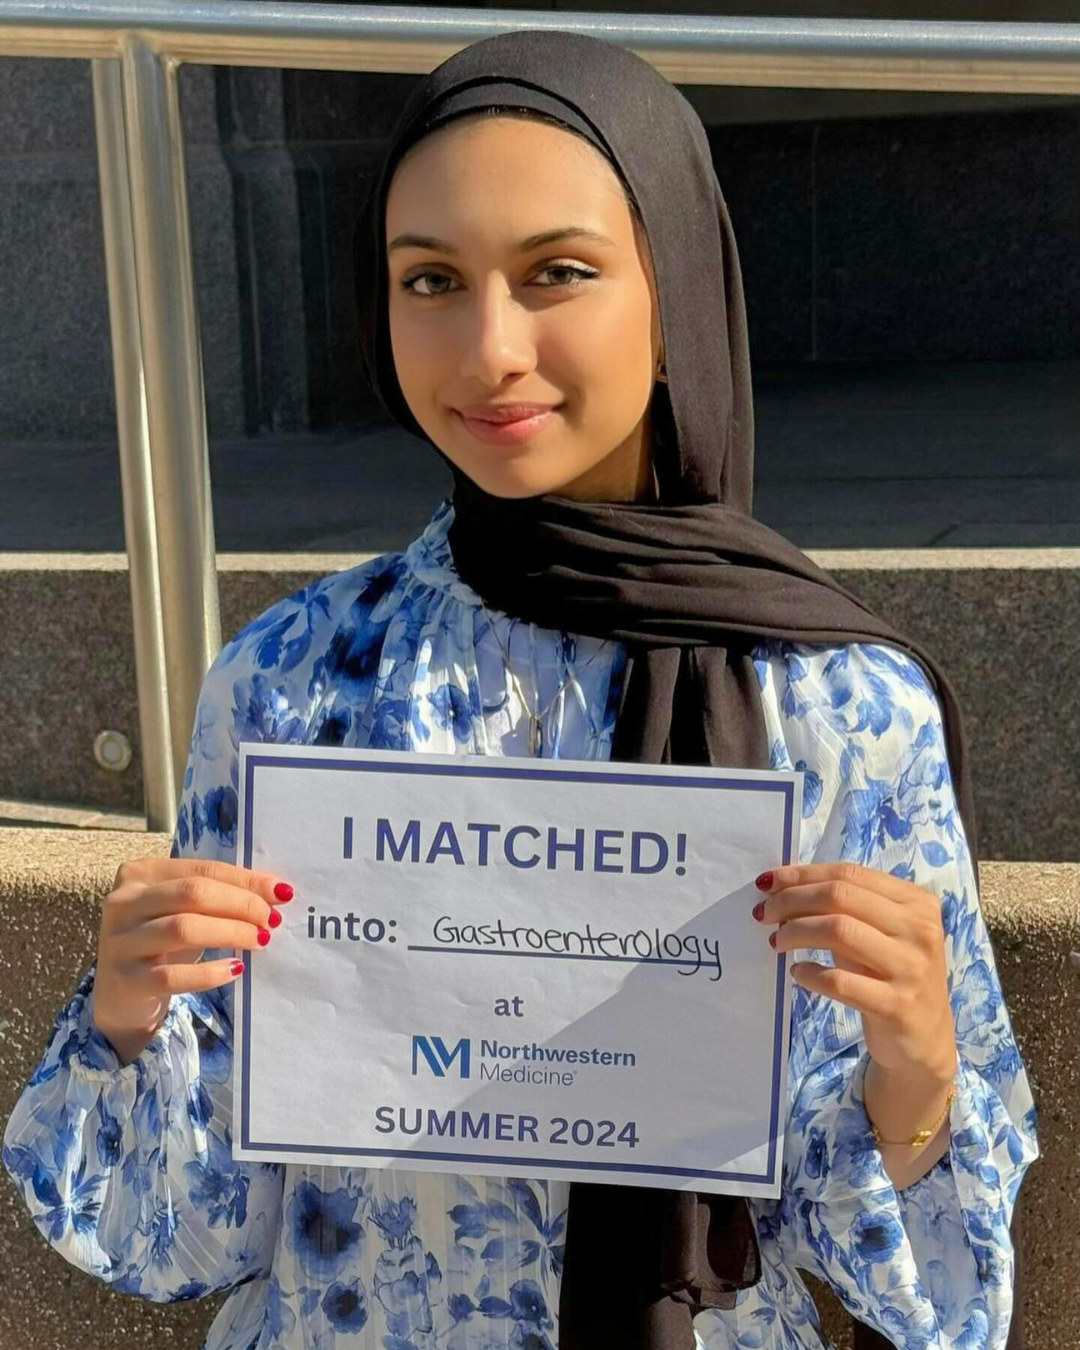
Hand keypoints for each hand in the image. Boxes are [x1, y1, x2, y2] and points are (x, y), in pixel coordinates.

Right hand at [90, 856, 292, 1064]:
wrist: (121, 996)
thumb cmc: (161, 944)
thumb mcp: (182, 911)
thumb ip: (217, 896)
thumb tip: (276, 892)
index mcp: (140, 873)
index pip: (202, 869)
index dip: (246, 880)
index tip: (281, 893)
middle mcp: (123, 902)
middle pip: (193, 893)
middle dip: (241, 904)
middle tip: (271, 920)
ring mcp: (120, 941)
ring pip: (184, 928)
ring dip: (230, 933)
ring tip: (259, 940)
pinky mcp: (126, 979)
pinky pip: (172, 975)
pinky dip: (209, 972)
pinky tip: (235, 969)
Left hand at [754, 862, 956, 1082]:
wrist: (924, 1039)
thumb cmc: (890, 976)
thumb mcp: (875, 935)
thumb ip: (842, 908)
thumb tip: (781, 887)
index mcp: (916, 902)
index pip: (849, 873)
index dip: (803, 874)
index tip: (768, 883)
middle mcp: (920, 929)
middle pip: (840, 896)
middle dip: (792, 900)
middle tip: (763, 913)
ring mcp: (911, 967)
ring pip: (839, 930)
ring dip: (796, 932)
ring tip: (777, 941)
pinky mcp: (897, 1005)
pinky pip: (840, 981)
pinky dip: (810, 973)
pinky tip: (797, 973)